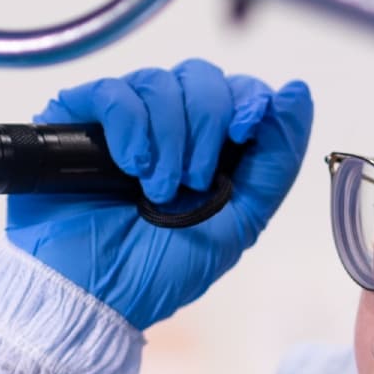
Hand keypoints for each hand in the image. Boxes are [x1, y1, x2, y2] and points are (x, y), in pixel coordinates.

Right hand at [6, 58, 313, 329]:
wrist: (95, 296)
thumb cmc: (159, 269)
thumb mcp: (241, 220)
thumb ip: (276, 158)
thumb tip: (298, 92)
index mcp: (208, 147)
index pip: (237, 89)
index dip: (248, 99)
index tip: (244, 131)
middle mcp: (166, 127)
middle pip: (200, 76)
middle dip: (207, 123)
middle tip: (192, 180)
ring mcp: (121, 121)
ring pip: (158, 81)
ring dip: (169, 136)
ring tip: (156, 188)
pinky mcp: (76, 120)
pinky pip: (111, 91)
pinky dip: (129, 125)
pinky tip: (130, 166)